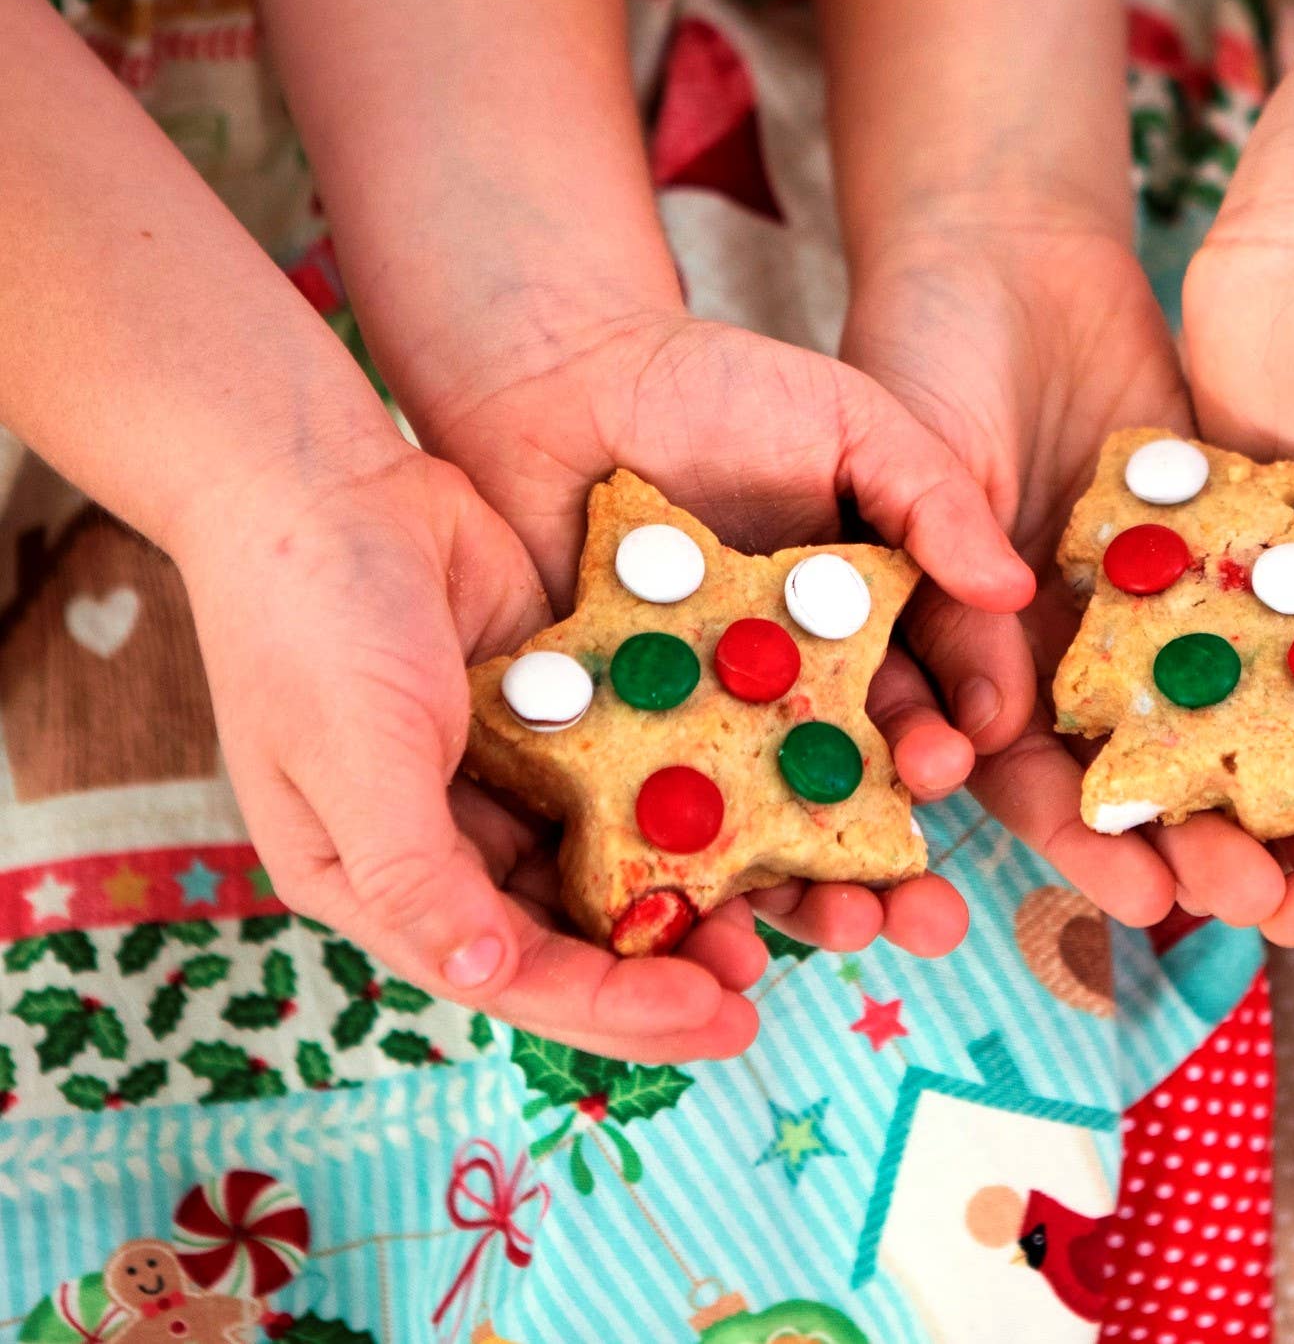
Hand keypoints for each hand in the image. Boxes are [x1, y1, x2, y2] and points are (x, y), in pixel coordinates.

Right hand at [173, 440, 766, 1063]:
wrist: (328, 478)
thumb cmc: (307, 623)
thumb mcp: (351, 755)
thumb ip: (416, 868)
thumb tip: (486, 969)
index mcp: (383, 878)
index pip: (510, 971)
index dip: (611, 1007)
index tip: (712, 1021)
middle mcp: (452, 837)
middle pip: (573, 926)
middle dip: (664, 960)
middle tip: (762, 985)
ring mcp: (512, 766)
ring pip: (615, 847)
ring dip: (691, 879)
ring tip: (780, 906)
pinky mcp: (560, 698)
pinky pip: (634, 756)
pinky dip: (689, 779)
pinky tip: (764, 795)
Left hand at [415, 303, 1035, 959]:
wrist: (559, 380)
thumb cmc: (715, 388)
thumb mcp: (850, 419)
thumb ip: (936, 494)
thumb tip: (1018, 589)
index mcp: (870, 613)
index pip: (941, 682)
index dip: (968, 722)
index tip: (975, 749)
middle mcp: (800, 681)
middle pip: (870, 783)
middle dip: (907, 851)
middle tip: (935, 909)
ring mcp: (713, 720)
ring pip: (777, 828)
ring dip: (820, 894)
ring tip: (848, 935)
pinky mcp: (623, 746)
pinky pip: (664, 832)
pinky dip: (693, 887)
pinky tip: (716, 924)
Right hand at [845, 206, 1293, 934]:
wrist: (1006, 247)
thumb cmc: (925, 354)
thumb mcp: (924, 471)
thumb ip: (947, 588)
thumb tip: (990, 729)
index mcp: (968, 650)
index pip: (1019, 777)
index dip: (1078, 846)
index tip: (1145, 900)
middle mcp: (1055, 646)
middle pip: (1123, 774)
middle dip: (1183, 843)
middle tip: (1252, 894)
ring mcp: (1138, 599)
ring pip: (1202, 718)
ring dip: (1253, 787)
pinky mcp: (1204, 543)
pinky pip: (1252, 622)